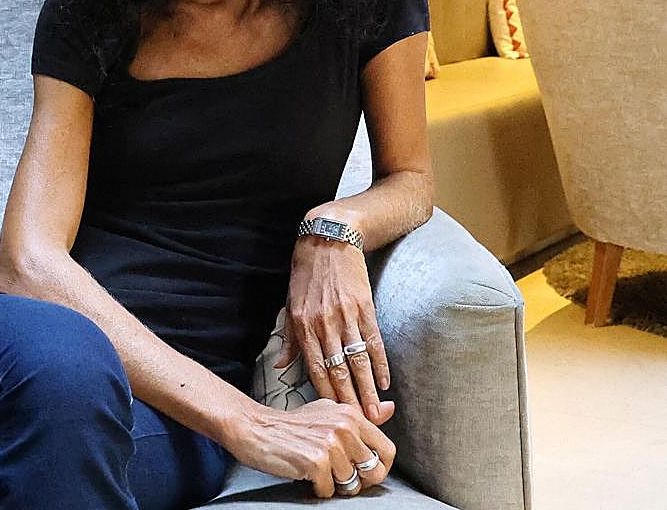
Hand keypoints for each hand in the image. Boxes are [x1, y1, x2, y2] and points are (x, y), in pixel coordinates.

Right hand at [223, 398, 396, 497]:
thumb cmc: (291, 424)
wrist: (254, 427)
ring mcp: (330, 445)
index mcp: (350, 414)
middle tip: (339, 475)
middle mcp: (344, 427)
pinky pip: (329, 491)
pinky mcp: (315, 462)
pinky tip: (305, 473)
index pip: (387, 450)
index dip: (379, 466)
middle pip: (373, 472)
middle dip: (358, 480)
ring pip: (350, 484)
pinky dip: (317, 488)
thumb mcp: (328, 411)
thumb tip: (390, 409)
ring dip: (334, 484)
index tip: (364, 470)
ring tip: (317, 471)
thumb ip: (359, 417)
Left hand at [273, 235, 390, 423]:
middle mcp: (323, 325)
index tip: (334, 419)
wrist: (328, 240)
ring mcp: (345, 317)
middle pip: (338, 372)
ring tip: (377, 412)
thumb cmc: (306, 275)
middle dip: (350, 402)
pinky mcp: (364, 308)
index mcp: (302, 326)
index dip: (326, 397)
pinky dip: (380, 364)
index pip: (315, 370)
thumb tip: (281, 367)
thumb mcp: (290, 305)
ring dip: (368, 390)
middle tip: (361, 426)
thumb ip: (289, 339)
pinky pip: (374, 342)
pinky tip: (385, 383)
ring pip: (357, 361)